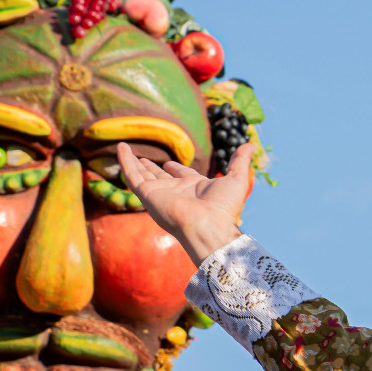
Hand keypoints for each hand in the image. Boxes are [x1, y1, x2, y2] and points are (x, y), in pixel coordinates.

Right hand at [119, 140, 256, 264]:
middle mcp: (176, 191)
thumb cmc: (224, 208)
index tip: (169, 163)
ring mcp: (160, 193)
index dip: (176, 169)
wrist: (208, 226)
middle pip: (159, 176)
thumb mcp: (236, 179)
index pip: (182, 176)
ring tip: (125, 149)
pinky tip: (121, 148)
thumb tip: (251, 144)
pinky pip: (132, 175)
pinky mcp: (147, 194)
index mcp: (195, 188)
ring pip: (142, 174)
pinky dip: (125, 161)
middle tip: (142, 158)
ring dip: (133, 162)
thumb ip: (240, 161)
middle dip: (151, 168)